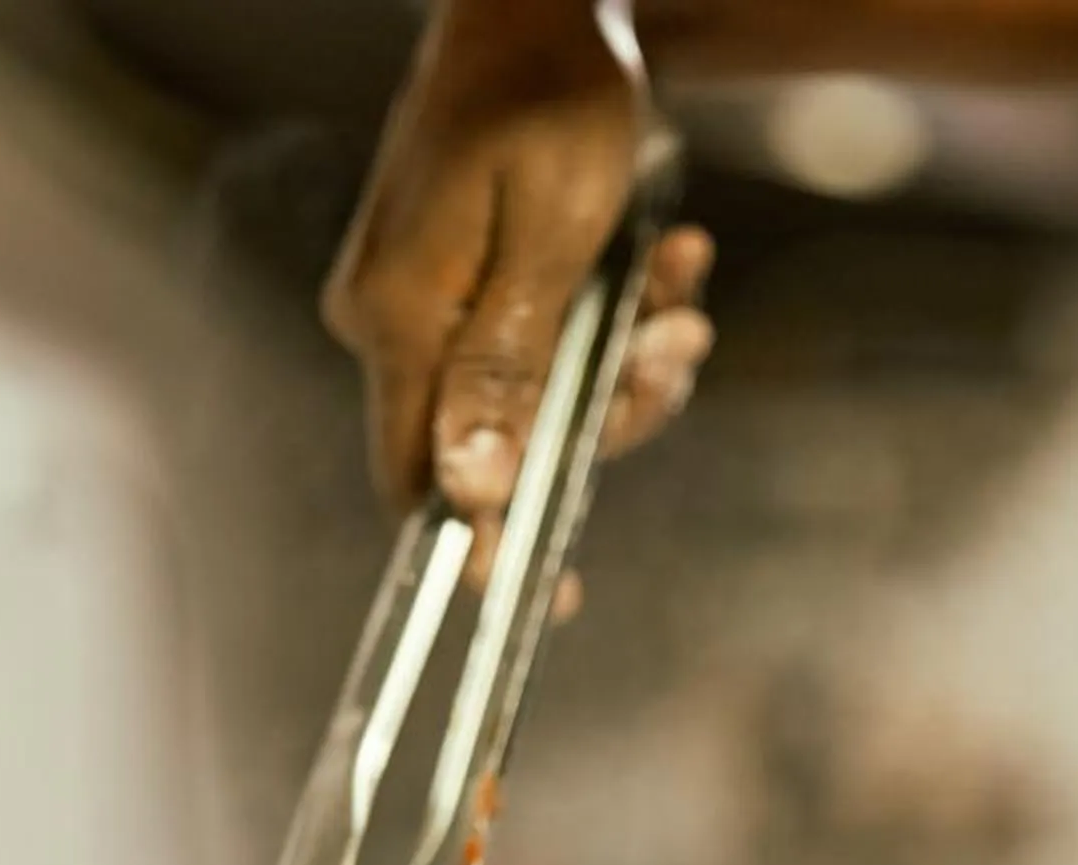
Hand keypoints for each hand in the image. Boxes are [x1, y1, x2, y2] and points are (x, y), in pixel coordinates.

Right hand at [325, 0, 715, 610]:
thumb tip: (471, 492)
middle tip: (680, 347)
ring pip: (540, 398)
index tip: (550, 593)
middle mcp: (395, 320)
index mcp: (395, 316)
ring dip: (629, 361)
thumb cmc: (548, 99)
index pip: (418, 480)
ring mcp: (431, 303)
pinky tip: (665, 259)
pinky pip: (550, 345)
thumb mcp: (550, 237)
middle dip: (609, 415)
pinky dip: (616, 321)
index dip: (483, 544)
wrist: (543, 5)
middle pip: (497, 445)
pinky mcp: (472, 286)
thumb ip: (508, 367)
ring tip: (682, 284)